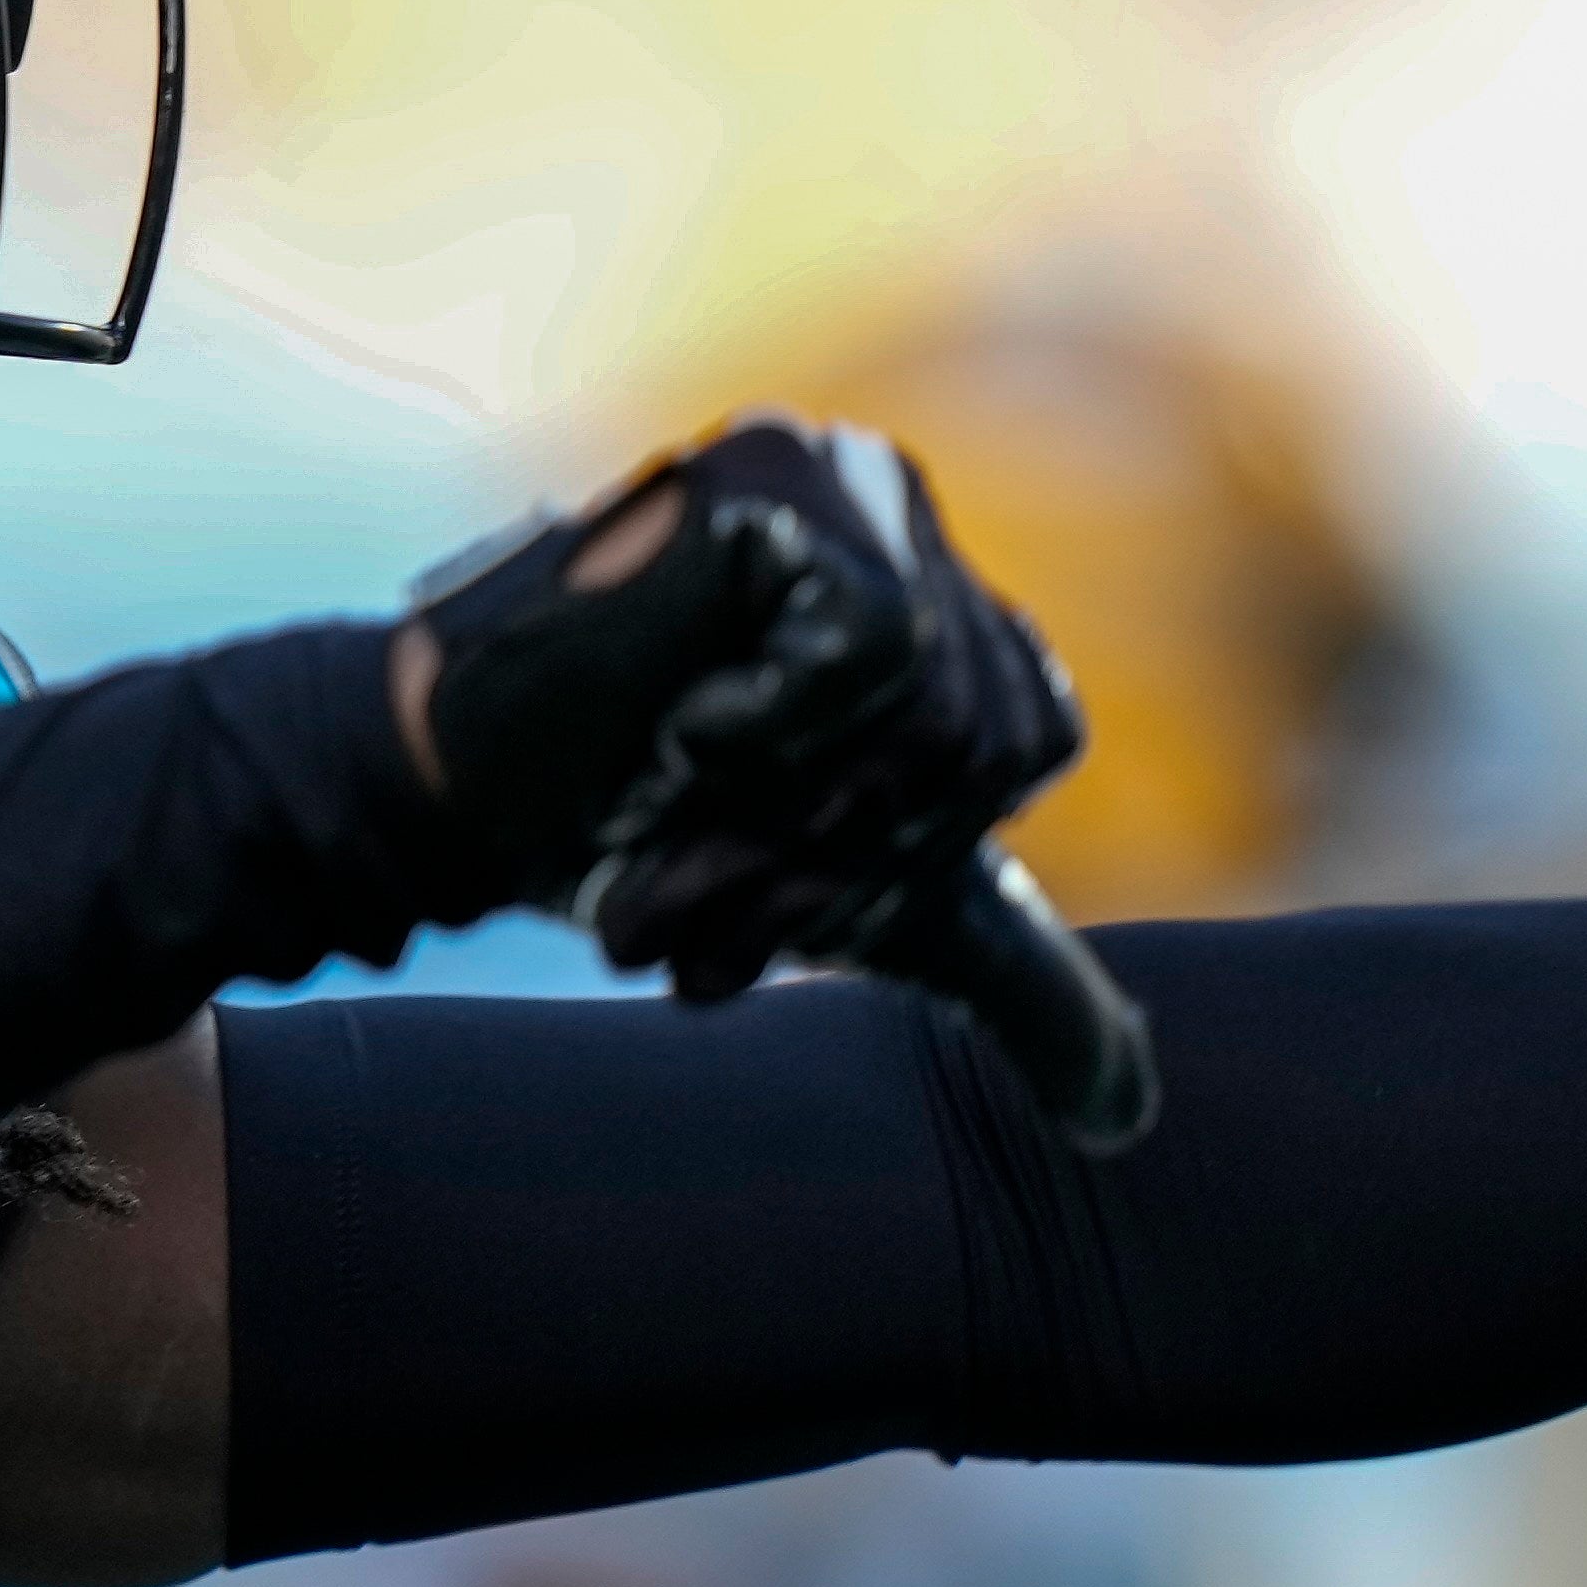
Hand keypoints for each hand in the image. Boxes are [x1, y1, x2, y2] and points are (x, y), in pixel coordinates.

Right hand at [396, 422, 1091, 998]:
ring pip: (937, 694)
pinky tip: (685, 720)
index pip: (1028, 739)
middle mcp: (902, 510)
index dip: (905, 840)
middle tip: (717, 850)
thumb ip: (998, 975)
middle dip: (848, 839)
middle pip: (989, 728)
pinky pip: (875, 638)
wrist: (457, 790)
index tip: (777, 866)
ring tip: (686, 792)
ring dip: (796, 796)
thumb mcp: (848, 898)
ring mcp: (841, 473)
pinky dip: (775, 724)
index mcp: (942, 595)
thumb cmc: (637, 831)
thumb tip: (1128, 1116)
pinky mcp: (780, 469)